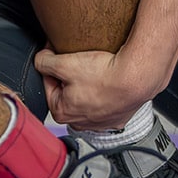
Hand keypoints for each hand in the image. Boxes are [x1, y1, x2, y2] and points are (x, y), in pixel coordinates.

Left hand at [34, 45, 161, 132]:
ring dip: (87, 83)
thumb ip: (43, 61)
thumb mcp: (63, 63)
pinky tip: (108, 79)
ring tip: (95, 70)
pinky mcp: (118, 117)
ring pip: (86, 97)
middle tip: (79, 62)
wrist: (136, 79)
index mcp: (62, 113)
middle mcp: (81, 123)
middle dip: (69, 75)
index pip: (48, 82)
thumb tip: (40, 59)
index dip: (52, 64)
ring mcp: (101, 122)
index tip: (59, 54)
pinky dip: (105, 90)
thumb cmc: (103, 76)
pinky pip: (106, 101)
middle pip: (67, 91)